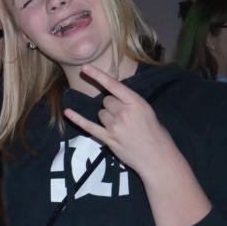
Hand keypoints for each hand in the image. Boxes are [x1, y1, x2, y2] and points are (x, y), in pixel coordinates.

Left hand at [64, 65, 211, 225]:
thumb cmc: (156, 134)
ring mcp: (115, 126)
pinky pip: (88, 126)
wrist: (159, 158)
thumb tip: (114, 98)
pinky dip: (77, 119)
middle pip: (106, 101)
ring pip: (100, 113)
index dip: (98, 75)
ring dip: (107, 118)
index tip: (84, 67)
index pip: (113, 85)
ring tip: (121, 128)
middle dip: (112, 106)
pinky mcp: (108, 139)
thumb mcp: (148, 112)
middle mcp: (124, 112)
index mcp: (136, 103)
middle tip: (125, 118)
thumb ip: (130, 103)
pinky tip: (68, 112)